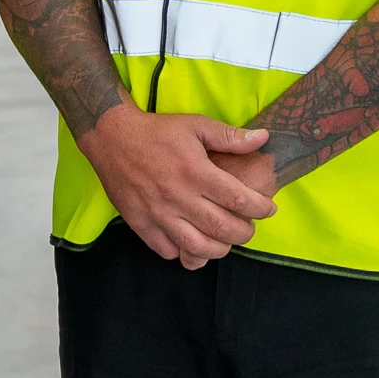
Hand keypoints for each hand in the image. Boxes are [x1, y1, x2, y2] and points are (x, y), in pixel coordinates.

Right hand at [78, 105, 275, 267]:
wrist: (111, 137)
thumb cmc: (156, 131)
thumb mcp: (195, 125)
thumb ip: (230, 136)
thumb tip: (263, 138)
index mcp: (195, 171)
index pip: (239, 200)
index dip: (260, 209)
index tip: (267, 209)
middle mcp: (178, 196)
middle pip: (223, 229)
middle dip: (245, 232)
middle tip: (248, 226)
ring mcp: (158, 214)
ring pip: (198, 247)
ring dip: (219, 249)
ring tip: (225, 240)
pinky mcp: (140, 224)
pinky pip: (168, 250)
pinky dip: (185, 252)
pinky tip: (193, 241)